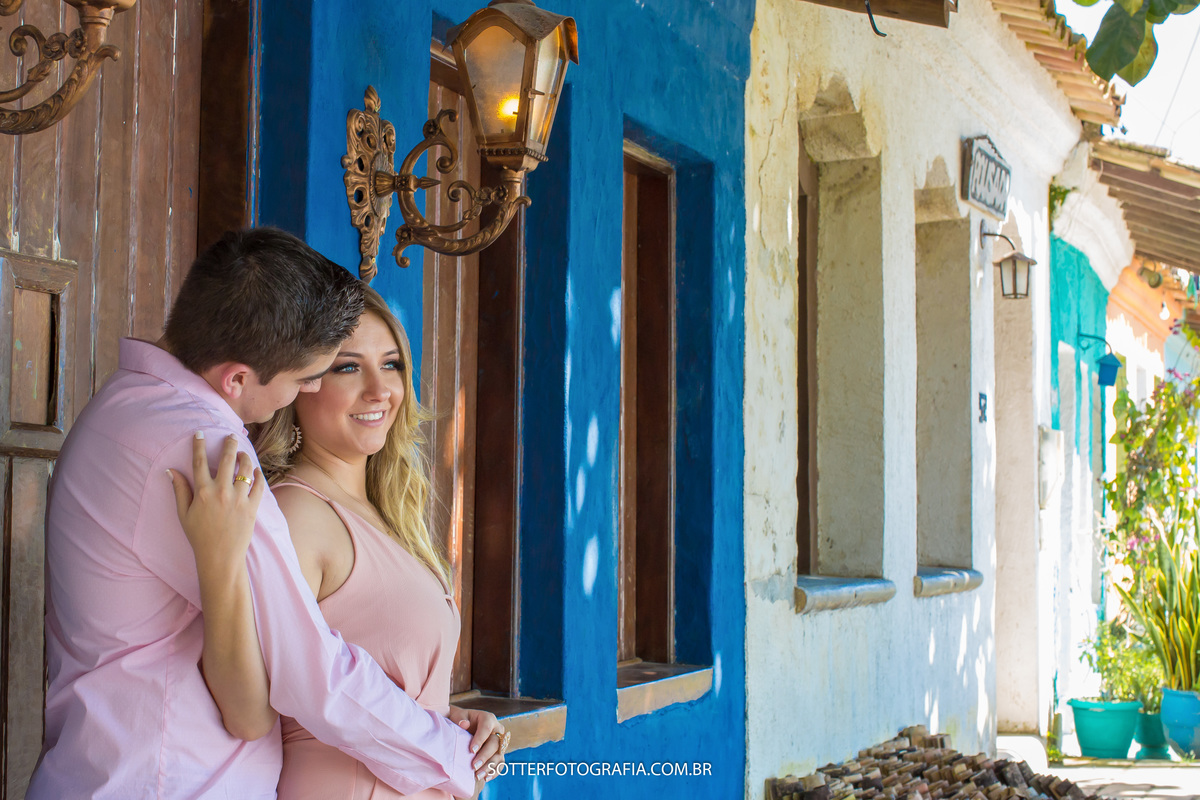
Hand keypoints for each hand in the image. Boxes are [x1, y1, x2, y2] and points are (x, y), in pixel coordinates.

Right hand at [168, 431, 264, 572]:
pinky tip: (256, 471)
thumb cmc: (199, 536)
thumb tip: (171, 470)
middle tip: (231, 436)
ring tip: (243, 454)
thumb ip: (180, 490)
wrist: (220, 557)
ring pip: (245, 469)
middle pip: (226, 459)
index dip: (199, 445)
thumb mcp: (183, 514)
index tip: (200, 433)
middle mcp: (221, 491)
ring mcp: (239, 498)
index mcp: (202, 492)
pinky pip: (259, 485)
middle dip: (229, 444)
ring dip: (245, 457)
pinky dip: (258, 475)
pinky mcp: (252, 506)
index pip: (199, 462)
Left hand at [447, 706, 506, 782]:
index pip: (487, 728)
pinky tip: (485, 778)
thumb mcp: (457, 717)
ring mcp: (499, 743)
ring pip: (499, 755)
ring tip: (477, 776)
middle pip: (495, 743)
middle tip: (473, 766)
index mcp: (488, 719)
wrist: (463, 728)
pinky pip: (500, 764)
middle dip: (485, 756)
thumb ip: (460, 719)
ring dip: (489, 766)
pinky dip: (494, 772)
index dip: (480, 739)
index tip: (471, 750)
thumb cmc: (459, 721)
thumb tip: (464, 724)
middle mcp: (497, 730)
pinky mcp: (499, 753)